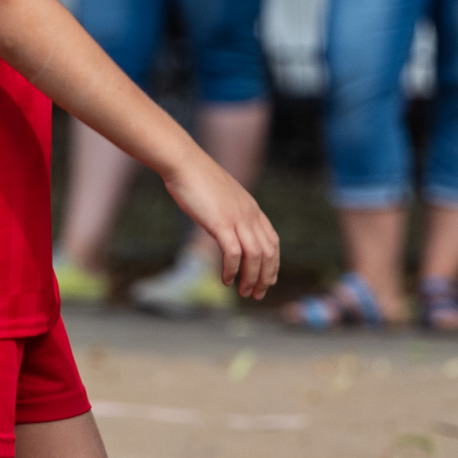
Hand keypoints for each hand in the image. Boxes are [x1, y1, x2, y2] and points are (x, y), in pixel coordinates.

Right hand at [162, 155, 280, 298]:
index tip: (269, 279)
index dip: (274, 263)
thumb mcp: (222, 197)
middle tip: (257, 294)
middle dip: (265, 277)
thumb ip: (231, 213)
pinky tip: (226, 280)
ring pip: (255, 256)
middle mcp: (250, 215)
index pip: (273, 241)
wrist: (184, 162)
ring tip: (244, 293)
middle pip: (268, 252)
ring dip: (251, 278)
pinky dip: (232, 270)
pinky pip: (233, 253)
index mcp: (252, 209)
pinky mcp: (220, 223)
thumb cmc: (198, 179)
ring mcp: (237, 219)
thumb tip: (228, 228)